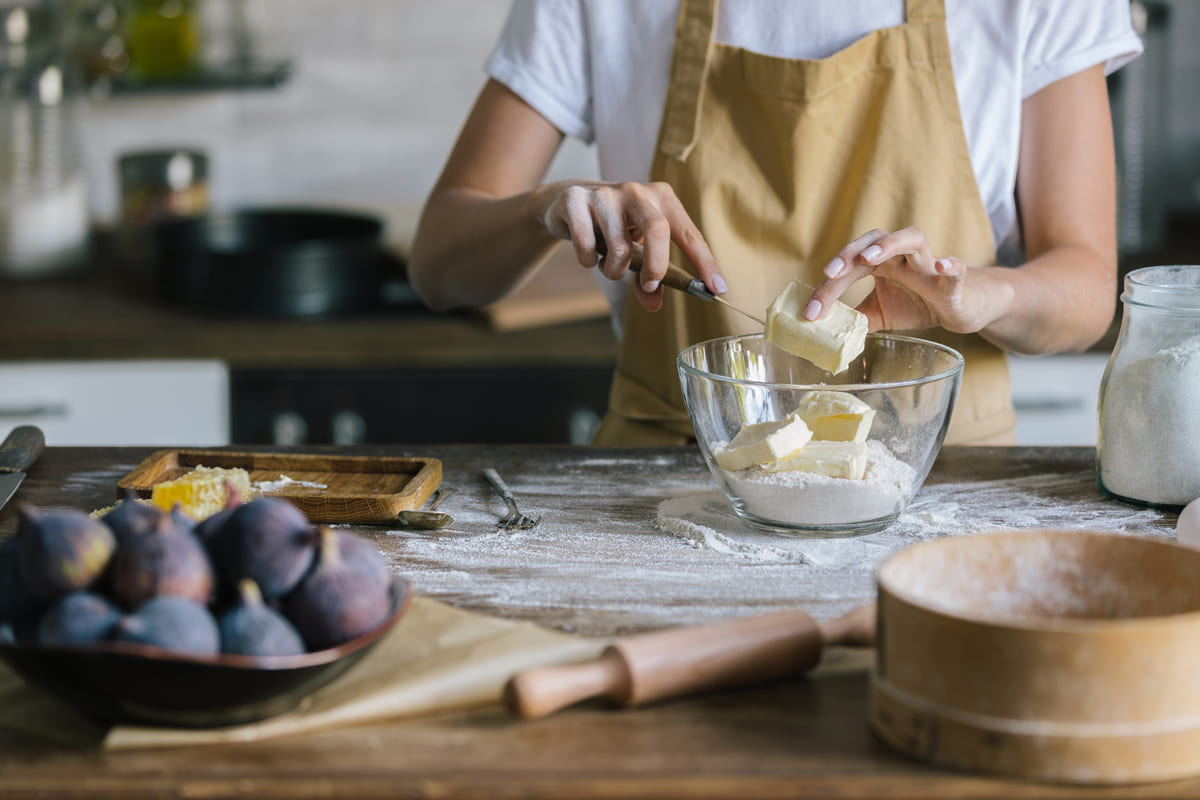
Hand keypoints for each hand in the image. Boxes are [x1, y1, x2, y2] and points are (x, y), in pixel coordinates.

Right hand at [538, 180, 724, 310]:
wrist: (569, 202)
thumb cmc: (615, 228)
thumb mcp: (638, 250)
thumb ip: (649, 278)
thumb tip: (653, 304)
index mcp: (662, 198)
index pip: (689, 234)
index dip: (705, 263)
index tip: (717, 289)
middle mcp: (637, 191)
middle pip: (657, 230)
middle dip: (656, 267)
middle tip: (649, 286)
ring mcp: (605, 194)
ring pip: (619, 247)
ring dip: (613, 271)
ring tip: (608, 264)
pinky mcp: (576, 201)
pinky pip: (587, 247)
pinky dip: (589, 261)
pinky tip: (587, 252)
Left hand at [806, 227, 1004, 333]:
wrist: (960, 309)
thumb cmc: (917, 304)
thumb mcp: (878, 314)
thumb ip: (853, 316)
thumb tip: (822, 330)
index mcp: (881, 263)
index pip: (850, 266)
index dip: (829, 286)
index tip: (811, 310)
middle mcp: (902, 256)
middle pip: (874, 241)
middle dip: (850, 254)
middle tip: (829, 272)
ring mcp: (928, 264)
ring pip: (912, 238)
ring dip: (889, 244)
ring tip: (870, 258)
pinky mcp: (954, 281)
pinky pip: (957, 267)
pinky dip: (951, 265)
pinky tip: (943, 266)